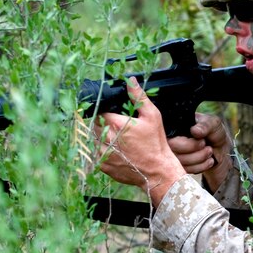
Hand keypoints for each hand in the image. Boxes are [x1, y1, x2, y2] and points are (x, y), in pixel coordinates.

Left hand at [96, 78, 185, 205]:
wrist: (157, 171)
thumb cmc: (156, 143)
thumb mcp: (152, 116)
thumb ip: (138, 97)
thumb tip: (130, 81)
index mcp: (115, 123)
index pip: (99, 111)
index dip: (106, 111)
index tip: (113, 114)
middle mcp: (106, 138)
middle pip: (95, 125)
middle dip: (104, 124)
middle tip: (119, 128)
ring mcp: (103, 153)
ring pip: (95, 139)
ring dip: (103, 138)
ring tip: (119, 140)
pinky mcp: (103, 166)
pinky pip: (97, 154)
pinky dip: (104, 151)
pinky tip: (118, 152)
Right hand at [168, 113, 232, 192]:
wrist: (219, 147)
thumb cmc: (213, 132)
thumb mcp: (213, 124)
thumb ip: (205, 125)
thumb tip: (195, 131)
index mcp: (175, 129)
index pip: (169, 138)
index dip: (185, 143)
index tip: (201, 140)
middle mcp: (170, 142)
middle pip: (172, 152)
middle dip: (193, 150)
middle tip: (206, 144)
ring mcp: (174, 156)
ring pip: (180, 163)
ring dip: (199, 158)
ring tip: (209, 150)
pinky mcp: (180, 167)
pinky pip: (186, 171)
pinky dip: (200, 166)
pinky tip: (209, 160)